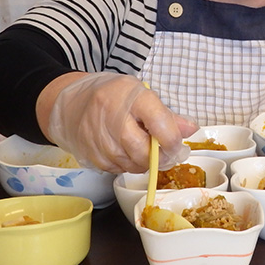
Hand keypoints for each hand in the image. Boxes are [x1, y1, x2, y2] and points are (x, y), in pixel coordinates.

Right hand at [43, 72, 197, 172]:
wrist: (73, 102)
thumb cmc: (114, 95)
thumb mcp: (142, 95)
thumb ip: (168, 115)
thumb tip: (191, 130)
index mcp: (133, 96)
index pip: (160, 124)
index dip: (173, 141)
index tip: (177, 145)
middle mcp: (113, 116)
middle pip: (143, 151)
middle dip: (159, 158)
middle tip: (164, 154)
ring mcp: (99, 137)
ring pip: (131, 164)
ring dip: (143, 163)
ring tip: (144, 149)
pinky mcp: (90, 153)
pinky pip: (117, 169)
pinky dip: (126, 165)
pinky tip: (126, 152)